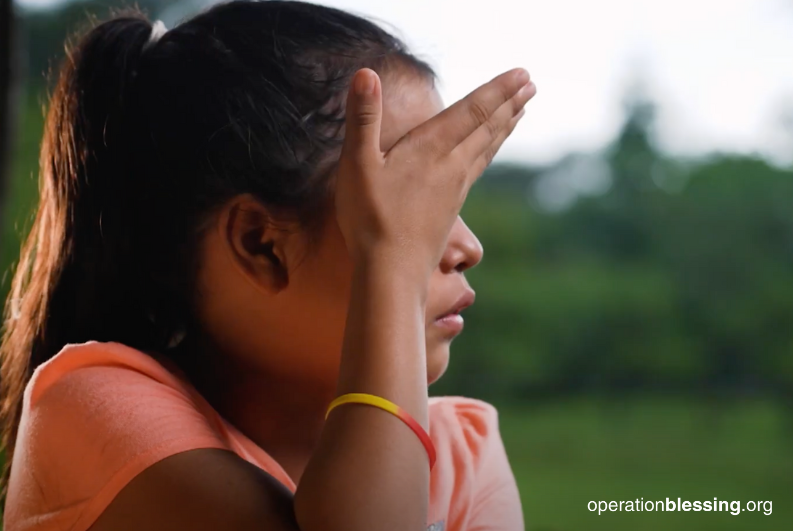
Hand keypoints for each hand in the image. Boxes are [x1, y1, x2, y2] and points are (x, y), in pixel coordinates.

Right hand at [334, 67, 535, 278]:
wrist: (392, 272)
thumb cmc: (371, 219)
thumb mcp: (357, 165)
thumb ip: (363, 118)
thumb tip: (364, 73)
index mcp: (431, 149)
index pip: (472, 110)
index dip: (498, 89)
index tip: (523, 73)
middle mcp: (451, 165)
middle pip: (487, 127)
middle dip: (509, 102)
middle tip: (531, 83)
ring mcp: (454, 188)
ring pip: (487, 148)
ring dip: (505, 125)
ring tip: (521, 110)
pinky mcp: (451, 206)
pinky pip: (478, 168)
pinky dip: (489, 150)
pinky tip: (486, 152)